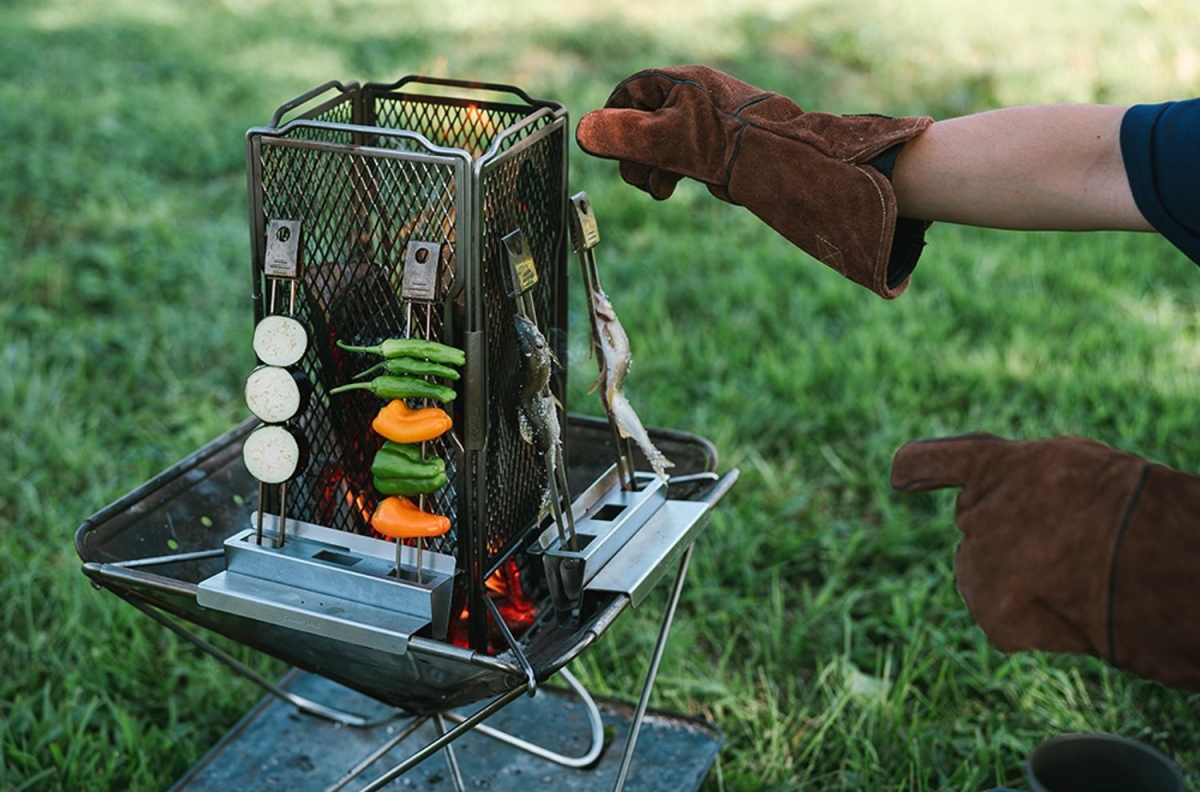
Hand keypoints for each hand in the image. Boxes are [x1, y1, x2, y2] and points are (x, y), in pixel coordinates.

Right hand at [576, 65, 931, 297]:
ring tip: (663, 191)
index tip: (615, 156)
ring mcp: (714, 118)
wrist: (800, 165)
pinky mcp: (730, 141)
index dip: (614, 126)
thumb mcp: (672, 143)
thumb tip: (583, 131)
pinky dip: (688, 170)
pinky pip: (695, 153)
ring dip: (658, 168)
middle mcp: (697, 96)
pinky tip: (700, 185)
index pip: (628, 95)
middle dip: (638, 155)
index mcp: (680, 84)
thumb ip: (625, 137)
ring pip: (669, 142)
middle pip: (646, 122)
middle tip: (644, 182)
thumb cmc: (737, 149)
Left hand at [891, 433, 1199, 690]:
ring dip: (1020, 581)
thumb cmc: (1124, 505)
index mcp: (992, 468)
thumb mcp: (1072, 467)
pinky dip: (1033, 622)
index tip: (902, 476)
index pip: (933, 462)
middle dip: (1009, 536)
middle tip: (1067, 542)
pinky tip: (1069, 609)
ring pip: (988, 579)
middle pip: (977, 529)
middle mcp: (971, 517)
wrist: (1142, 558)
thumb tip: (1015, 515)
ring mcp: (976, 569)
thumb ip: (1028, 482)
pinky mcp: (991, 617)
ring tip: (1077, 576)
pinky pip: (1004, 621)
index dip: (919, 468)